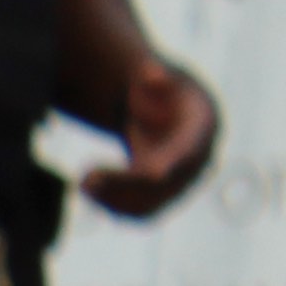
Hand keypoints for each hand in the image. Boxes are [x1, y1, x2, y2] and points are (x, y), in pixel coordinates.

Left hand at [85, 54, 220, 216]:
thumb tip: (149, 72)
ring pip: (150, 204)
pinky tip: (90, 191)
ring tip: (82, 184)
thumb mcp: (156, 74)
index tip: (147, 173)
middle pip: (165, 185)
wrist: (159, 110)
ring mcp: (183, 183)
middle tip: (85, 180)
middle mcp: (200, 160)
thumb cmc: (156, 87)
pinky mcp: (163, 198)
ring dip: (114, 200)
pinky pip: (140, 213)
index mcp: (203, 127)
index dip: (169, 165)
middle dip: (126, 185)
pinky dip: (113, 207)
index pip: (188, 153)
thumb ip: (154, 74)